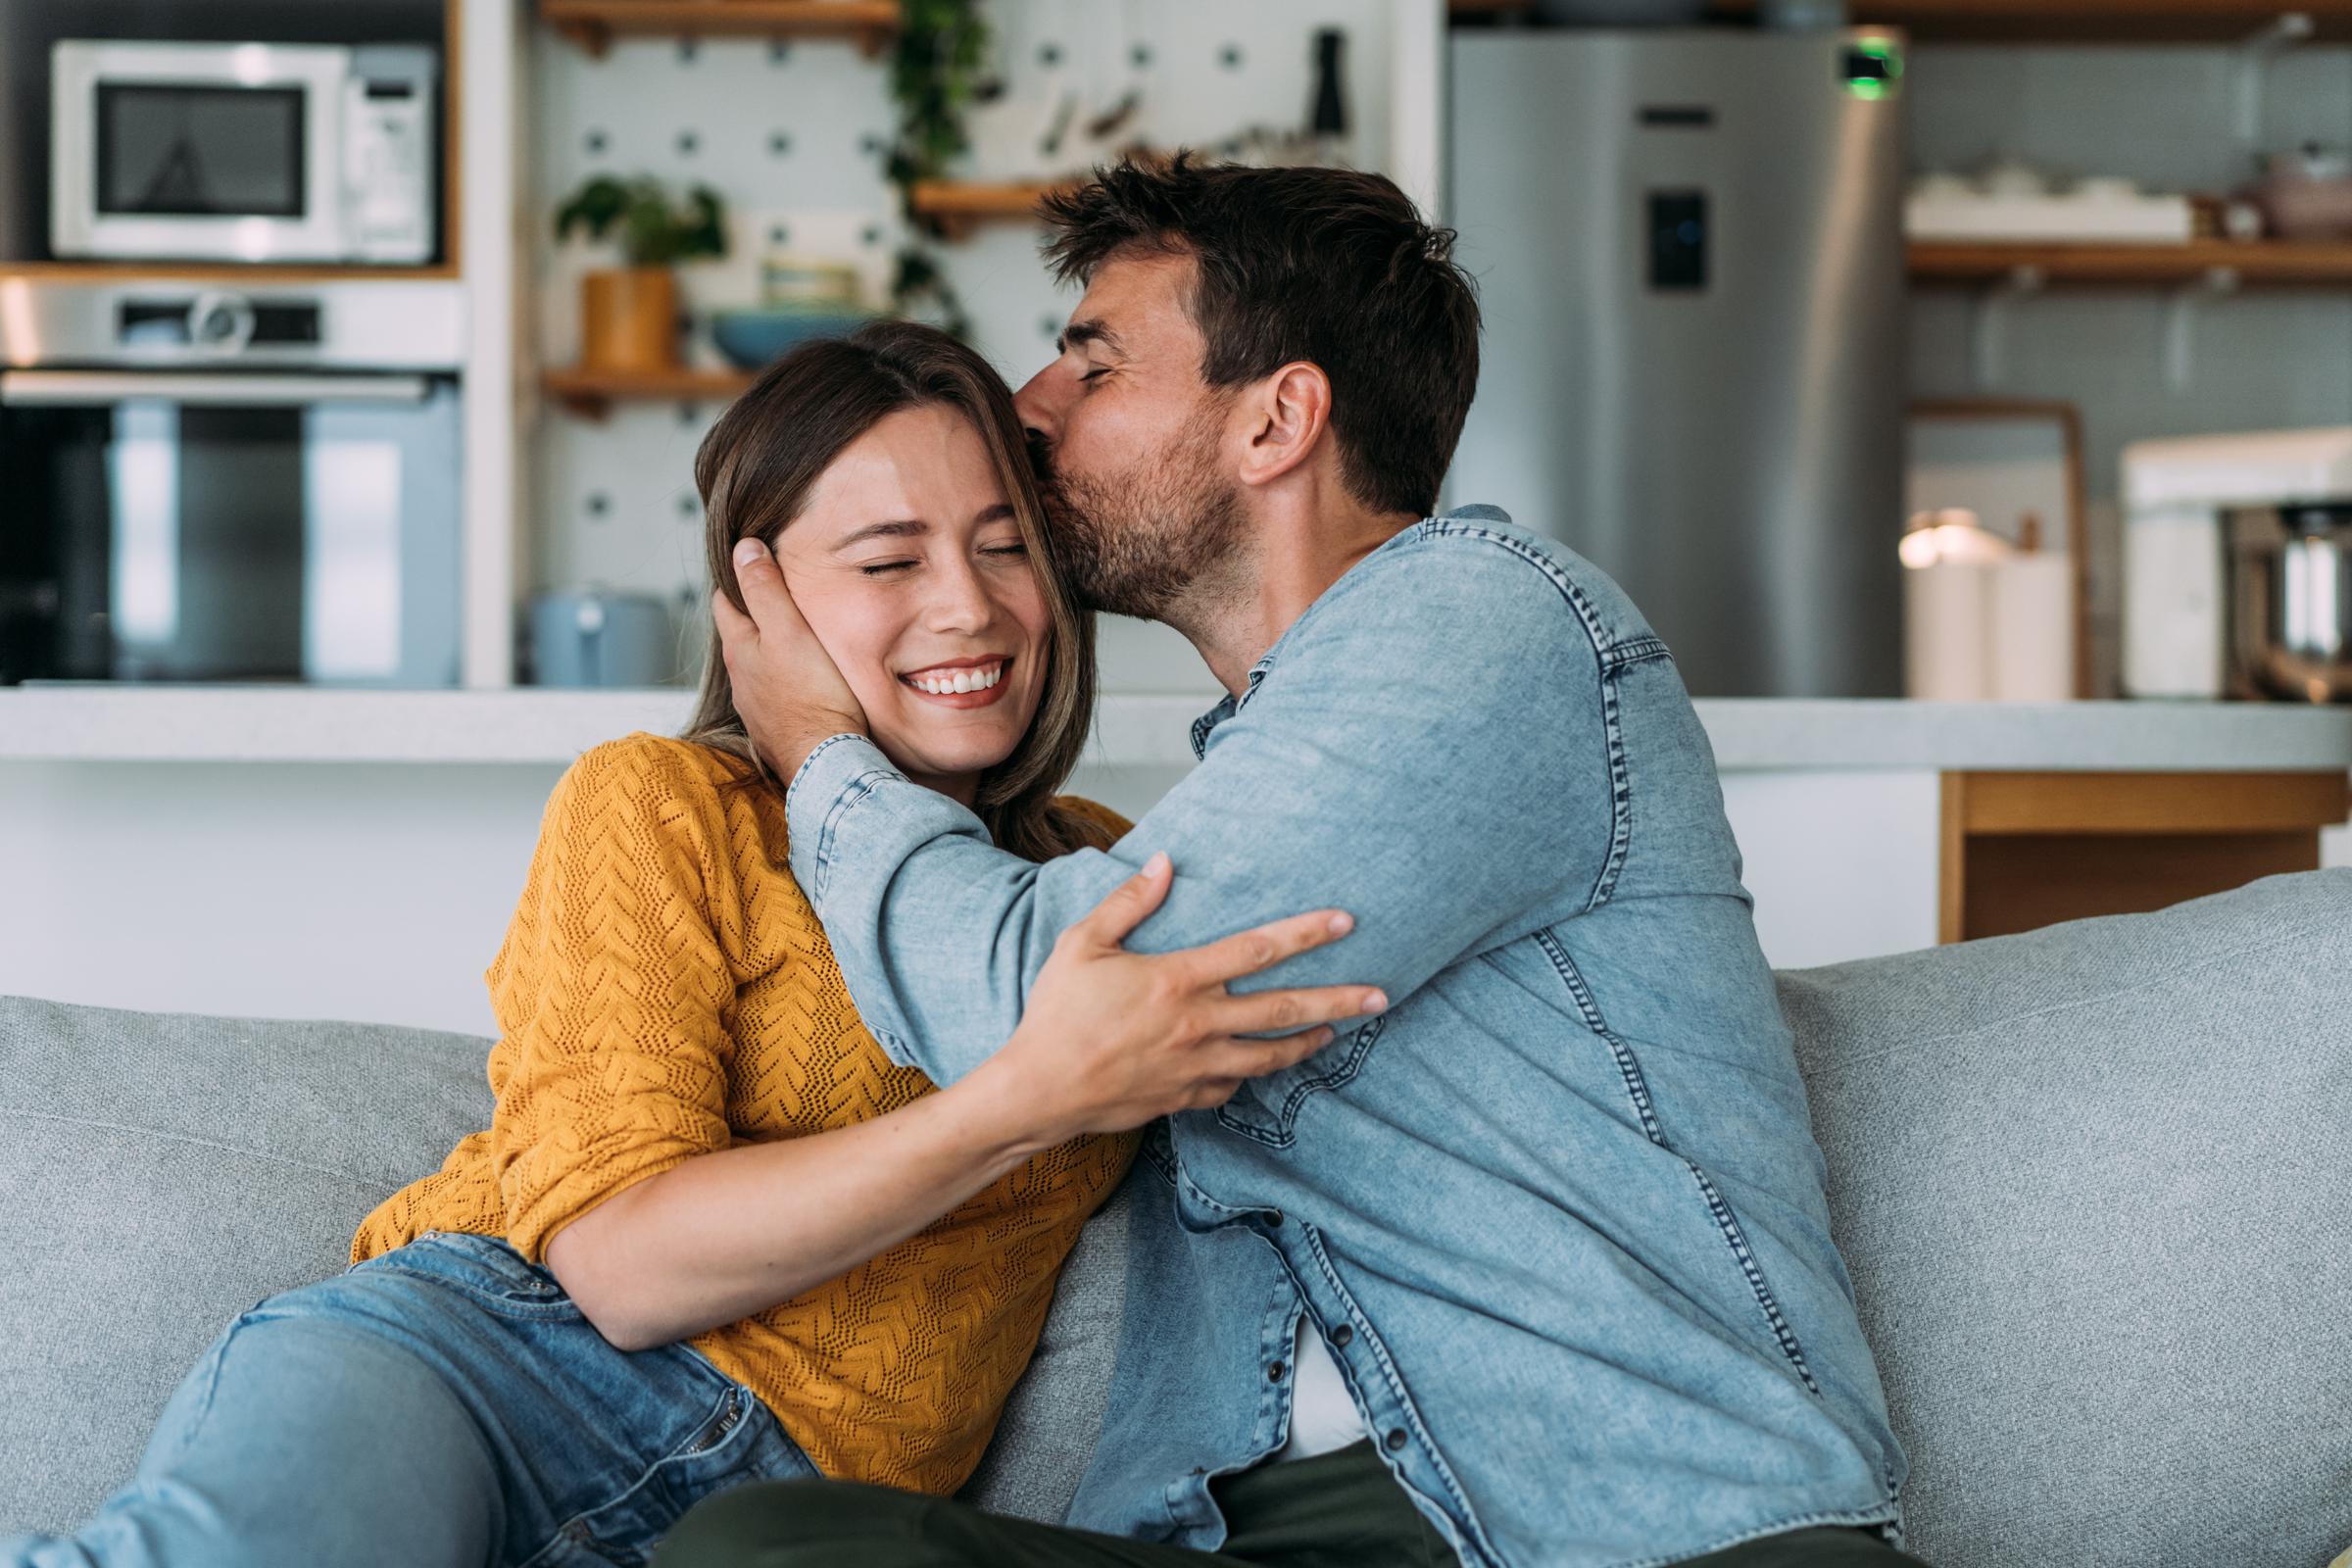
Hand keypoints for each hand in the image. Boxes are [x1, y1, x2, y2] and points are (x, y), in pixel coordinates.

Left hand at [712, 537, 867, 779]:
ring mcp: (756, 706)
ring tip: (792, 636)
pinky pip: (774, 692)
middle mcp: (740, 678)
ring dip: (769, 649)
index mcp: (739, 648)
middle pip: (740, 634)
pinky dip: (783, 678)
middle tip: (777, 593)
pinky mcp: (775, 727)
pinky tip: (802, 680)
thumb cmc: (813, 696)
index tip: (752, 563)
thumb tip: (742, 549)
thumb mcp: (789, 630)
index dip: (736, 579)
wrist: (828, 763)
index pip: (725, 601)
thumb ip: (765, 589)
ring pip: (757, 665)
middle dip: (754, 613)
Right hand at [983, 852, 1384, 1142]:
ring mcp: (1197, 1067)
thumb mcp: (1083, 943)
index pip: (1257, 950)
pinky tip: (1261, 1064)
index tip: (1345, 922)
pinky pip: (1232, 1086)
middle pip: (1284, 1009)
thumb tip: (1164, 861)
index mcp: (1178, 980)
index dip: (1305, 933)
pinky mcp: (1186, 1097)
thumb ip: (1129, 902)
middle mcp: (1199, 1024)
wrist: (1039, 1092)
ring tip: (1337, 1031)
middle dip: (1338, 1000)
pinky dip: (1250, 1073)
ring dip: (1309, 1041)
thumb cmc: (1057, 1014)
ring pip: (1271, 1055)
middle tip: (1381, 995)